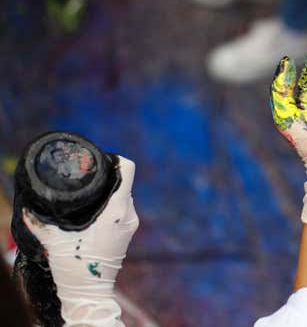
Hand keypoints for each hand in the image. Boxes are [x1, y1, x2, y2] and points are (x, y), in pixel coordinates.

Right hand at [22, 156, 138, 324]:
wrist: (90, 292)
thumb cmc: (75, 266)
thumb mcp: (54, 240)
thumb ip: (40, 220)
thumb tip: (28, 205)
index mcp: (117, 210)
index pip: (127, 170)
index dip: (114, 159)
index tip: (98, 160)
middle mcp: (128, 214)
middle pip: (124, 181)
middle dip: (107, 176)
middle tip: (87, 174)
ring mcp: (131, 223)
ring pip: (124, 195)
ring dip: (109, 190)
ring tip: (89, 190)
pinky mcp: (128, 231)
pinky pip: (123, 207)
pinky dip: (112, 203)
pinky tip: (95, 206)